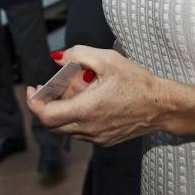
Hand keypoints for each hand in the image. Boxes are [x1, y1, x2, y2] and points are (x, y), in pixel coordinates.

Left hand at [26, 46, 186, 145]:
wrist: (162, 106)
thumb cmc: (137, 82)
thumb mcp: (107, 59)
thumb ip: (78, 54)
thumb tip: (57, 58)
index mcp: (86, 110)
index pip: (46, 116)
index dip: (34, 102)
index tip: (33, 89)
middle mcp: (89, 129)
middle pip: (52, 123)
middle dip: (47, 103)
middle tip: (50, 86)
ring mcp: (96, 137)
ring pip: (66, 127)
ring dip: (63, 108)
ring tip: (77, 88)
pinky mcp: (104, 140)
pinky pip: (80, 130)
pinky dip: (76, 115)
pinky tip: (89, 98)